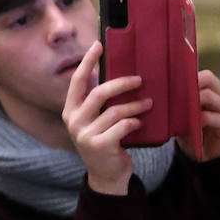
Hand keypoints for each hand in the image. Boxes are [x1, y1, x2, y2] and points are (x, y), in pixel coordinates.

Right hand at [62, 41, 151, 195]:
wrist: (106, 175)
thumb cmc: (106, 141)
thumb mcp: (96, 121)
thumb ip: (99, 102)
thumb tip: (119, 74)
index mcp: (70, 110)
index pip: (78, 80)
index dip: (88, 61)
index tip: (99, 44)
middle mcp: (73, 120)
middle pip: (99, 92)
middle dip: (122, 83)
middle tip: (140, 80)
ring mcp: (85, 134)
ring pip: (115, 110)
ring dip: (135, 105)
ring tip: (149, 103)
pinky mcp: (99, 145)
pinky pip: (122, 126)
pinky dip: (134, 123)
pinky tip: (140, 123)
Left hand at [177, 69, 219, 161]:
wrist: (207, 156)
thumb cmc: (193, 132)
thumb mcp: (185, 114)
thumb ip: (180, 102)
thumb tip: (162, 90)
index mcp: (218, 92)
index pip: (206, 76)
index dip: (188, 78)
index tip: (170, 85)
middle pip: (207, 80)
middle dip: (187, 87)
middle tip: (171, 95)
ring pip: (208, 96)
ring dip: (189, 101)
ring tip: (176, 108)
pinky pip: (210, 116)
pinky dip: (195, 118)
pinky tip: (185, 124)